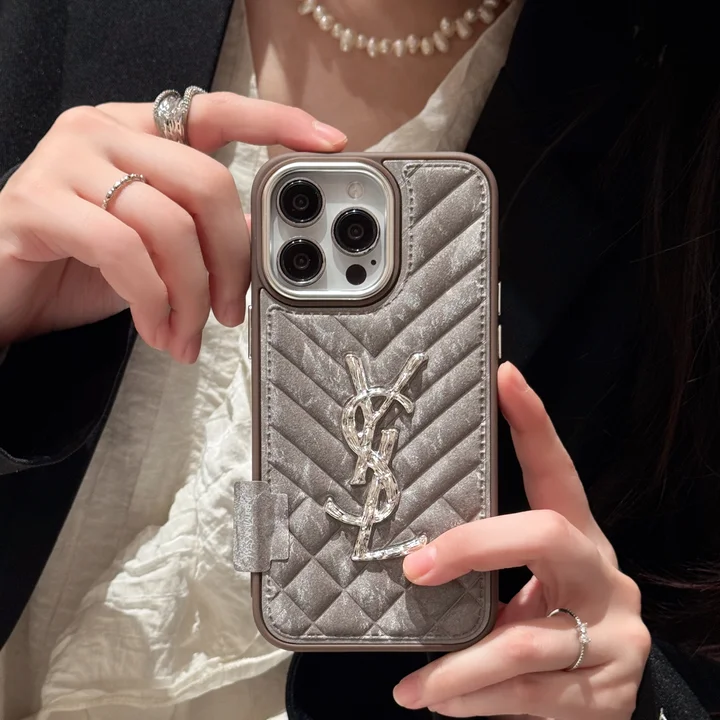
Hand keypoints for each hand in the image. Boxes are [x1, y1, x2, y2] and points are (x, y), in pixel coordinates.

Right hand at [0, 93, 345, 360]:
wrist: (5, 292)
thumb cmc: (80, 264)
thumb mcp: (155, 244)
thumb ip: (200, 227)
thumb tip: (256, 231)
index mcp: (138, 131)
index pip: (217, 110)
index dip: (276, 123)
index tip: (328, 142)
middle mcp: (102, 131)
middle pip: (206, 182)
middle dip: (232, 260)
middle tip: (231, 310)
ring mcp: (65, 162)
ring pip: (168, 225)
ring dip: (190, 296)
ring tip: (187, 334)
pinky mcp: (36, 204)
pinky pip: (122, 252)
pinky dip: (152, 301)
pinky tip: (157, 330)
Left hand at [393, 363, 650, 718]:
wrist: (612, 689)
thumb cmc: (550, 614)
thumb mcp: (528, 582)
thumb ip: (490, 567)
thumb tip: (411, 561)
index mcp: (578, 535)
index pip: (555, 469)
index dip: (532, 422)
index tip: (503, 375)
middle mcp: (602, 572)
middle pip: (543, 534)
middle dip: (472, 547)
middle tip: (416, 569)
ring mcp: (616, 632)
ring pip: (527, 642)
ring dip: (459, 667)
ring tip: (415, 687)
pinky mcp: (612, 689)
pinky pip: (534, 697)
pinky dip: (479, 702)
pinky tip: (445, 705)